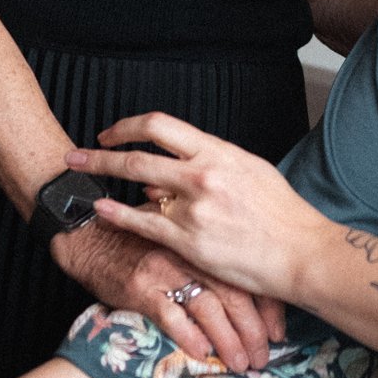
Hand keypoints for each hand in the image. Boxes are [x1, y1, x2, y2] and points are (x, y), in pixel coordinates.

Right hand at [52, 214, 284, 374]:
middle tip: (264, 357)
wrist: (91, 237)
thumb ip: (212, 258)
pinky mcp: (140, 286)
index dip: (267, 305)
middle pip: (234, 292)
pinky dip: (189, 336)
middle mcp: (190, 252)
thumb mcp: (182, 241)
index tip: (279, 331)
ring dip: (228, 340)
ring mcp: (166, 268)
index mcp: (205, 240)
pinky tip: (203, 354)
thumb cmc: (141, 243)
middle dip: (253, 329)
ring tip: (240, 364)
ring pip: (208, 306)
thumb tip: (251, 291)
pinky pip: (170, 314)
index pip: (246, 273)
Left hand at [67, 117, 325, 305]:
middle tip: (77, 157)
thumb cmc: (281, 214)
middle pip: (138, 153)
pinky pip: (143, 223)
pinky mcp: (189, 240)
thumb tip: (172, 167)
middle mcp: (202, 173)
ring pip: (135, 184)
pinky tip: (100, 210)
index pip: (162, 125)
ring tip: (80, 182)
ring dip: (103, 180)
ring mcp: (194, 207)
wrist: (300, 252)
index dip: (129, 126)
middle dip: (100, 153)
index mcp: (218, 152)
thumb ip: (212, 164)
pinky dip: (117, 214)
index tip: (111, 133)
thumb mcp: (250, 172)